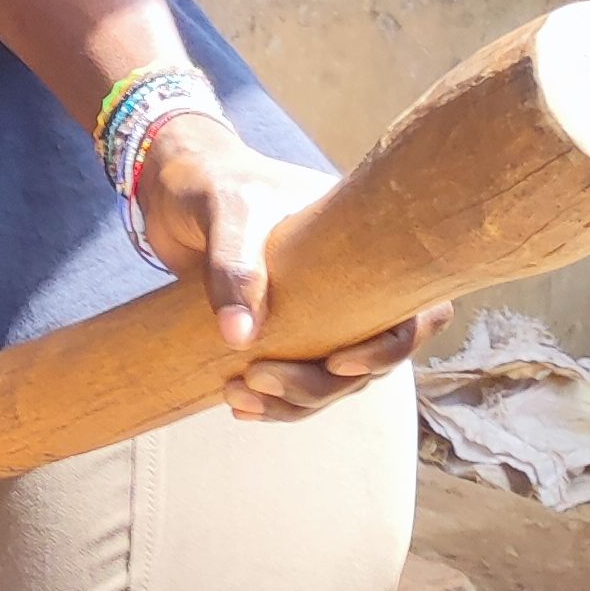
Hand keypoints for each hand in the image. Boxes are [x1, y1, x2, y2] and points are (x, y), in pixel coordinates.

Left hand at [131, 119, 442, 419]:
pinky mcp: (282, 331)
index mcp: (367, 250)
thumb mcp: (228, 211)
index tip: (336, 361)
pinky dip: (272, 400)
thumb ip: (233, 264)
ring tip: (237, 396)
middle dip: (320, 386)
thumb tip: (241, 337)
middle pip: (369, 362)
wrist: (174, 187)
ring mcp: (320, 313)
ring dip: (293, 401)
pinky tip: (238, 407)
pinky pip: (295, 378)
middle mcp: (353, 287)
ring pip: (332, 380)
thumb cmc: (215, 183)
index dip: (390, 348)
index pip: (414, 312)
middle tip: (258, 377)